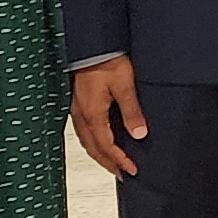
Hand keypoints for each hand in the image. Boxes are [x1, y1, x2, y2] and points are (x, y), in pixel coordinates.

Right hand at [71, 55, 147, 178]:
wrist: (92, 43)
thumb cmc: (106, 60)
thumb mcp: (124, 85)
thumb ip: (131, 111)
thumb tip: (139, 134)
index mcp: (93, 114)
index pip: (106, 146)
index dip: (119, 160)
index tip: (131, 170)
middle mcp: (82, 115)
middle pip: (93, 148)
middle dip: (108, 162)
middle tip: (122, 173)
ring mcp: (77, 109)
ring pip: (86, 140)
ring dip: (99, 153)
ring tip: (111, 162)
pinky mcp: (77, 102)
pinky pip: (83, 129)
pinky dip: (93, 140)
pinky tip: (99, 139)